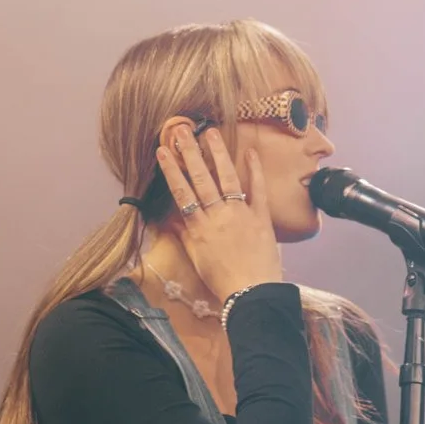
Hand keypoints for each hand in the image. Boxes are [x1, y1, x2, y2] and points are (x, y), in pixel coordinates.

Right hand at [153, 120, 284, 298]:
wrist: (252, 293)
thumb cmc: (222, 280)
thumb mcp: (196, 258)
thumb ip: (184, 235)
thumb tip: (170, 218)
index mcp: (199, 227)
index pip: (181, 192)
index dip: (171, 169)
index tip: (163, 150)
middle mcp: (218, 215)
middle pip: (201, 179)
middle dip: (189, 153)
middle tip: (182, 131)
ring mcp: (240, 213)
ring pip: (227, 177)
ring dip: (217, 154)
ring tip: (210, 132)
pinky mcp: (261, 216)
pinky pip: (258, 189)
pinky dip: (255, 170)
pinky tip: (250, 151)